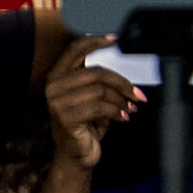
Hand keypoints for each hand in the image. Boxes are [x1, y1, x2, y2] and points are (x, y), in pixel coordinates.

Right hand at [43, 35, 142, 176]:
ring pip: (100, 90)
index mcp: (59, 75)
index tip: (116, 38)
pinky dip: (117, 112)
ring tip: (131, 109)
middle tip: (138, 95)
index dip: (95, 41)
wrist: (77, 154)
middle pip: (97, 72)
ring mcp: (56, 102)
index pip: (75, 49)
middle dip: (123, 83)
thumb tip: (127, 69)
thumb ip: (102, 82)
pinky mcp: (64, 117)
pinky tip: (123, 117)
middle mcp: (54, 85)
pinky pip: (99, 107)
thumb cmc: (88, 124)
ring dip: (122, 100)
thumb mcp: (96, 98)